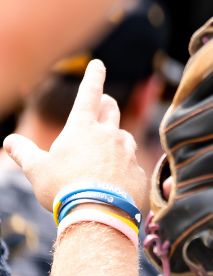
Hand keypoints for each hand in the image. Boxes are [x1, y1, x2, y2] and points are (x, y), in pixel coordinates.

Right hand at [3, 59, 147, 215]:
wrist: (97, 212)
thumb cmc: (63, 187)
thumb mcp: (37, 169)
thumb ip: (24, 152)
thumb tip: (9, 141)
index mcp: (83, 128)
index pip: (89, 93)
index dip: (93, 76)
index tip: (97, 63)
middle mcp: (108, 133)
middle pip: (111, 109)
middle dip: (106, 104)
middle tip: (103, 103)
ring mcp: (126, 149)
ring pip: (122, 136)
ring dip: (114, 140)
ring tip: (102, 156)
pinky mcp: (136, 168)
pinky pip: (130, 163)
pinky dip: (122, 167)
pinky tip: (113, 181)